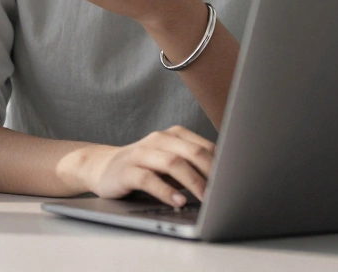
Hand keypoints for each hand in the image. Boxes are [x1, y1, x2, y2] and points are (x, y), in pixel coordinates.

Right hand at [80, 126, 214, 206]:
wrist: (101, 167)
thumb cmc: (144, 168)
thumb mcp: (170, 163)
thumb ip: (192, 167)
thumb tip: (226, 182)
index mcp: (173, 135)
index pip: (204, 147)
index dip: (221, 165)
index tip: (235, 182)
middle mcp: (158, 139)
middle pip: (191, 152)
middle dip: (211, 173)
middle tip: (224, 192)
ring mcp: (140, 153)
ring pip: (172, 163)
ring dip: (192, 182)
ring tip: (205, 199)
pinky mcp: (126, 170)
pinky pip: (148, 178)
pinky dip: (166, 191)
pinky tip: (177, 202)